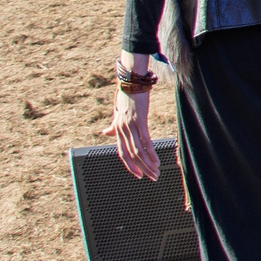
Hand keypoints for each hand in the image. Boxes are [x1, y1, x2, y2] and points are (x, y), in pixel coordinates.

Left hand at [108, 56, 158, 181]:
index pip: (122, 153)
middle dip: (141, 168)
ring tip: (156, 172)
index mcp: (117, 130)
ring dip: (148, 164)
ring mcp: (130, 125)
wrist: (131, 83)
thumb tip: (104, 132)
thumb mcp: (117, 114)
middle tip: (151, 178)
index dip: (129, 166)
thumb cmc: (126, 98)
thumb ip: (112, 126)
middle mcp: (122, 130)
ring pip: (138, 150)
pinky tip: (157, 160)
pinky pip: (145, 140)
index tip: (138, 175)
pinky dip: (151, 153)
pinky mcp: (140, 120)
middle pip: (130, 155)